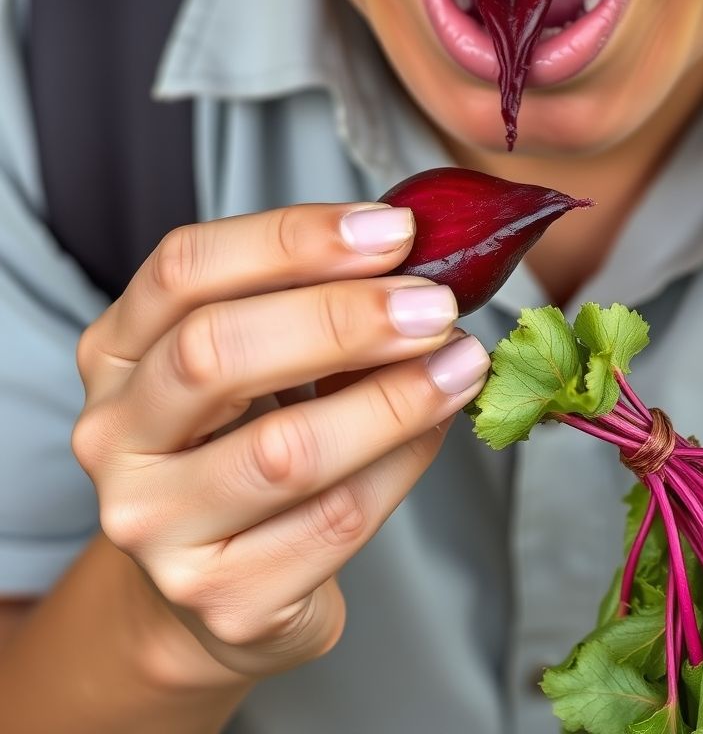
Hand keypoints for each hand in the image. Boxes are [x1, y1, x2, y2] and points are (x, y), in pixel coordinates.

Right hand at [71, 203, 489, 681]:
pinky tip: (437, 427)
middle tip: (434, 305)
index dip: (293, 239)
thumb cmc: (246, 442)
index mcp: (116, 351)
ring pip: (285, 451)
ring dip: (394, 397)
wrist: (215, 582)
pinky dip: (403, 462)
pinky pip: (335, 520)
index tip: (395, 230)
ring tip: (461, 363)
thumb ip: (314, 305)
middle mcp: (115, 436)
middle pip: (216, 351)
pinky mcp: (223, 597)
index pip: (185, 267)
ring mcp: (158, 526)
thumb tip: (418, 265)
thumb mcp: (257, 359)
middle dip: (343, 318)